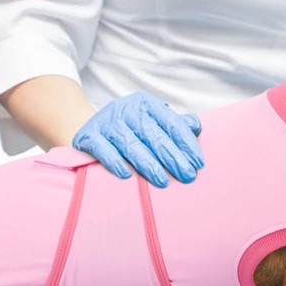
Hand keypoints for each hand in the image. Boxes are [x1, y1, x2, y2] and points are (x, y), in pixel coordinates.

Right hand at [72, 91, 203, 186]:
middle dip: (172, 157)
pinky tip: (126, 175)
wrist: (87, 125)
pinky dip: (115, 162)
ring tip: (162, 181)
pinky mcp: (89, 135)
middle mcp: (126, 109)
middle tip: (187, 175)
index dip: (186, 143)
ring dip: (148, 164)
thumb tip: (195, 126)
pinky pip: (104, 150)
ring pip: (131, 145)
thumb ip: (174, 123)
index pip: (171, 122)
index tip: (198, 162)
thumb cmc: (129, 126)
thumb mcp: (151, 119)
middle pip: (153, 135)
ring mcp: (107, 122)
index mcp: (146, 103)